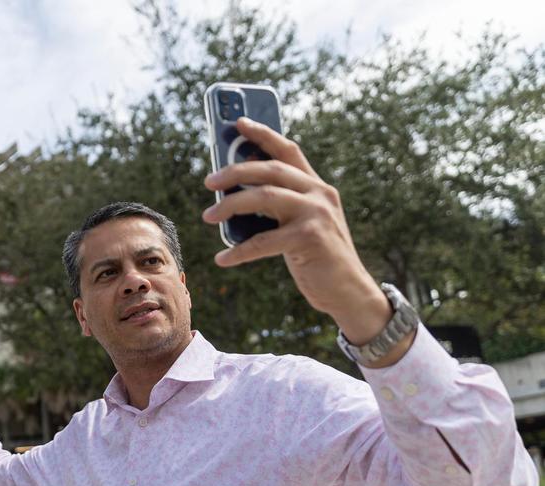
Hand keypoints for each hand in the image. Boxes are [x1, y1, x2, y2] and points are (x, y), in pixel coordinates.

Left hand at [201, 117, 394, 346]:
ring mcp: (316, 214)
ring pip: (264, 197)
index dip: (262, 133)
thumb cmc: (317, 257)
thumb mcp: (300, 225)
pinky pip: (263, 241)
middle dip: (235, 171)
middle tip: (208, 181)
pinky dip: (239, 251)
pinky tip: (222, 258)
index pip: (288, 150)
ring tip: (208, 216)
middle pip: (270, 169)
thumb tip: (233, 197)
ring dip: (230, 205)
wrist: (348, 291)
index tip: (237, 123)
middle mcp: (319, 194)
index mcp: (316, 187)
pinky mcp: (310, 238)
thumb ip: (278, 207)